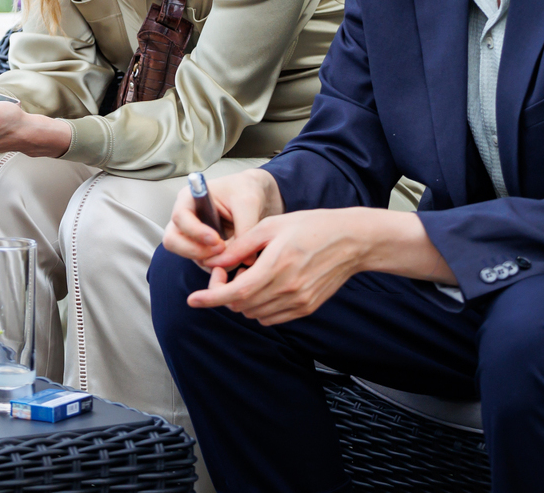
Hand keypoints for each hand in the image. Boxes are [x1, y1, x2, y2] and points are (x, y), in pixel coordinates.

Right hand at [162, 168, 279, 266]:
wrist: (251, 195)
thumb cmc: (244, 190)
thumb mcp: (248, 203)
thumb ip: (245, 228)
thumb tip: (246, 258)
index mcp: (189, 198)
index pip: (180, 218)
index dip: (196, 232)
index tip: (217, 240)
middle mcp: (185, 217)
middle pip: (173, 240)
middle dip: (195, 251)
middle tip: (220, 250)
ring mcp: (190, 234)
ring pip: (185, 254)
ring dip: (207, 259)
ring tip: (231, 254)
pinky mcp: (200, 247)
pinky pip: (201, 262)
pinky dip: (215, 265)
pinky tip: (231, 257)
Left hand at [184, 207, 451, 325]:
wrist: (351, 241)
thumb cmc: (310, 226)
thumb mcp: (270, 226)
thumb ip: (240, 247)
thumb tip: (215, 262)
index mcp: (276, 266)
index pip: (235, 293)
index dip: (210, 299)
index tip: (192, 300)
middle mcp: (288, 289)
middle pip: (241, 306)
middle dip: (224, 294)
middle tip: (226, 272)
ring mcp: (299, 302)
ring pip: (254, 314)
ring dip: (241, 301)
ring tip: (246, 276)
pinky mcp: (307, 308)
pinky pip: (272, 317)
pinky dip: (259, 307)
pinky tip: (262, 286)